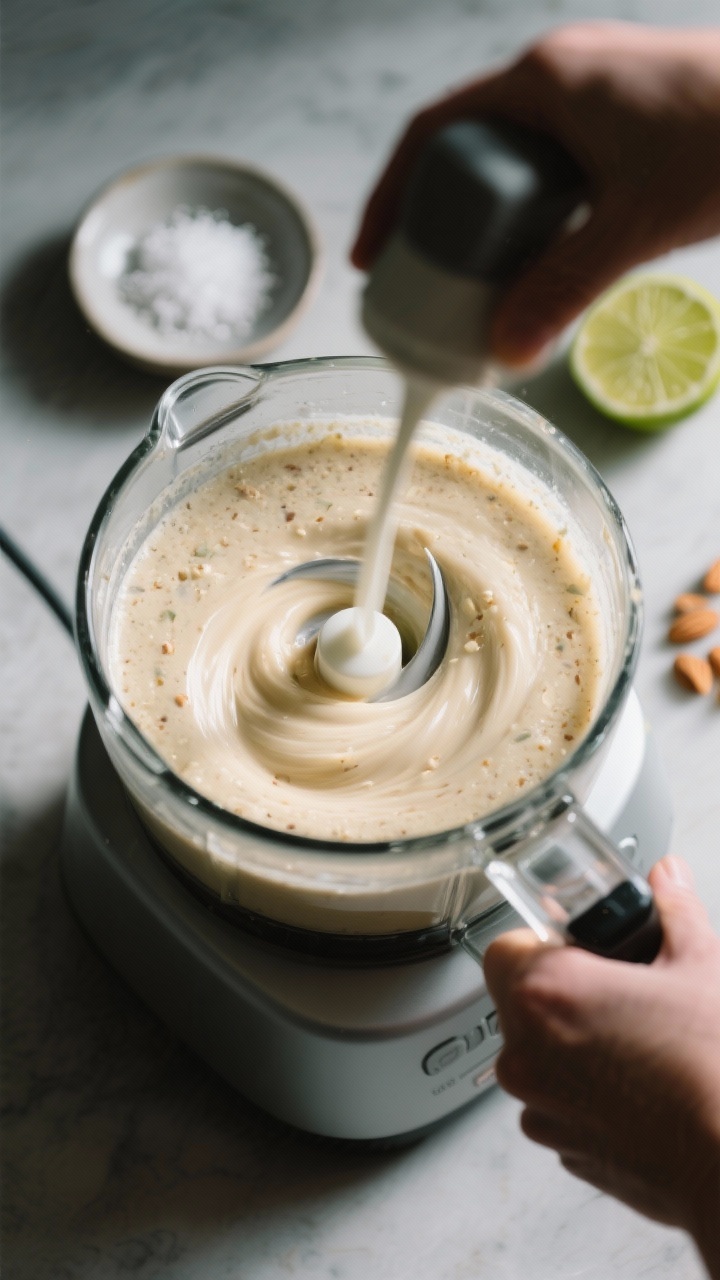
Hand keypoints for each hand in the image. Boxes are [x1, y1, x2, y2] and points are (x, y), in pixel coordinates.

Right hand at [352, 22, 719, 366]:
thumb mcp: (634, 226)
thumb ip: (565, 289)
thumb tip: (504, 353)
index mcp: (542, 80)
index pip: (432, 133)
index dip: (391, 196)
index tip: (374, 256)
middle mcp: (558, 72)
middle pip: (466, 146)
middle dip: (437, 217)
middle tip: (426, 282)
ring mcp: (592, 88)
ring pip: (510, 155)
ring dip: (487, 217)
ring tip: (477, 279)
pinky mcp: (622, 111)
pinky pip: (550, 158)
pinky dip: (532, 207)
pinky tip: (541, 250)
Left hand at [483, 855, 719, 1277]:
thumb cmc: (715, 1068)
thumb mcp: (700, 965)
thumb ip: (673, 910)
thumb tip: (666, 877)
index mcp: (548, 993)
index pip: (505, 947)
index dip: (541, 942)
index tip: (576, 947)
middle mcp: (526, 1053)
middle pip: (520, 1002)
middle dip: (562, 993)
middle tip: (618, 992)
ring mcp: (539, 1107)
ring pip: (536, 1055)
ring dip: (571, 1045)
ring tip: (636, 1043)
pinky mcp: (561, 1148)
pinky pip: (555, 1102)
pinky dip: (584, 1092)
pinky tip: (637, 1088)